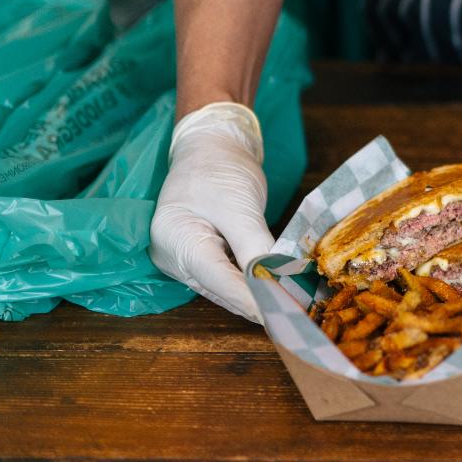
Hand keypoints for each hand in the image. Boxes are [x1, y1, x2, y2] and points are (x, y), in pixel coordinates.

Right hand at [150, 102, 275, 322]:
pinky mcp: (198, 256)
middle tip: (290, 316)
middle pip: (217, 287)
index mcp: (173, 237)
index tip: (278, 314)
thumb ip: (254, 247)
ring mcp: (183, 258)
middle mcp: (171, 254)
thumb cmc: (220, 168)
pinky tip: (271, 291)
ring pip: (222, 287)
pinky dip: (247, 284)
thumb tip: (274, 283)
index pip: (215, 278)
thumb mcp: (239, 206)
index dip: (249, 298)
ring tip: (286, 309)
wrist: (210, 145)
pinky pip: (224, 277)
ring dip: (252, 296)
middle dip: (254, 302)